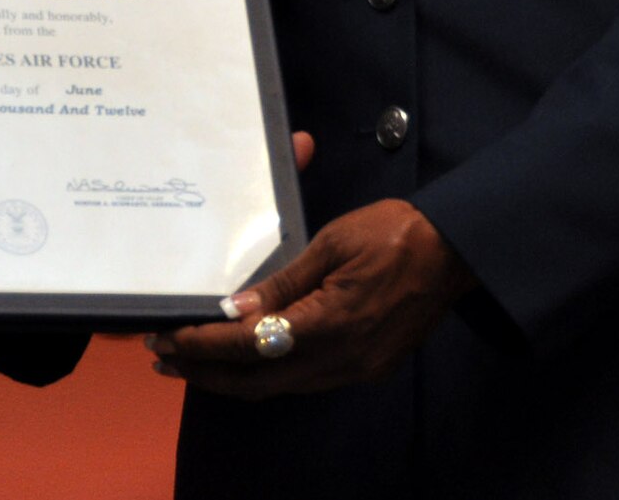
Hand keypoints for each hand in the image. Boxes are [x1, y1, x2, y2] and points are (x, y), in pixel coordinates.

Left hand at [150, 183, 472, 397]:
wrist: (456, 250)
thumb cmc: (393, 233)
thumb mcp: (331, 243)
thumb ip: (283, 282)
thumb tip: (235, 309)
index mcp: (330, 324)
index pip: (250, 345)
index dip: (202, 346)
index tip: (164, 338)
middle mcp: (342, 359)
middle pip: (259, 382)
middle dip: (206, 374)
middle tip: (162, 359)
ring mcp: (357, 369)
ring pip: (281, 386)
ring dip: (234, 379)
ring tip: (193, 363)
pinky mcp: (368, 367)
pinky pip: (305, 380)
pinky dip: (268, 374)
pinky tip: (246, 360)